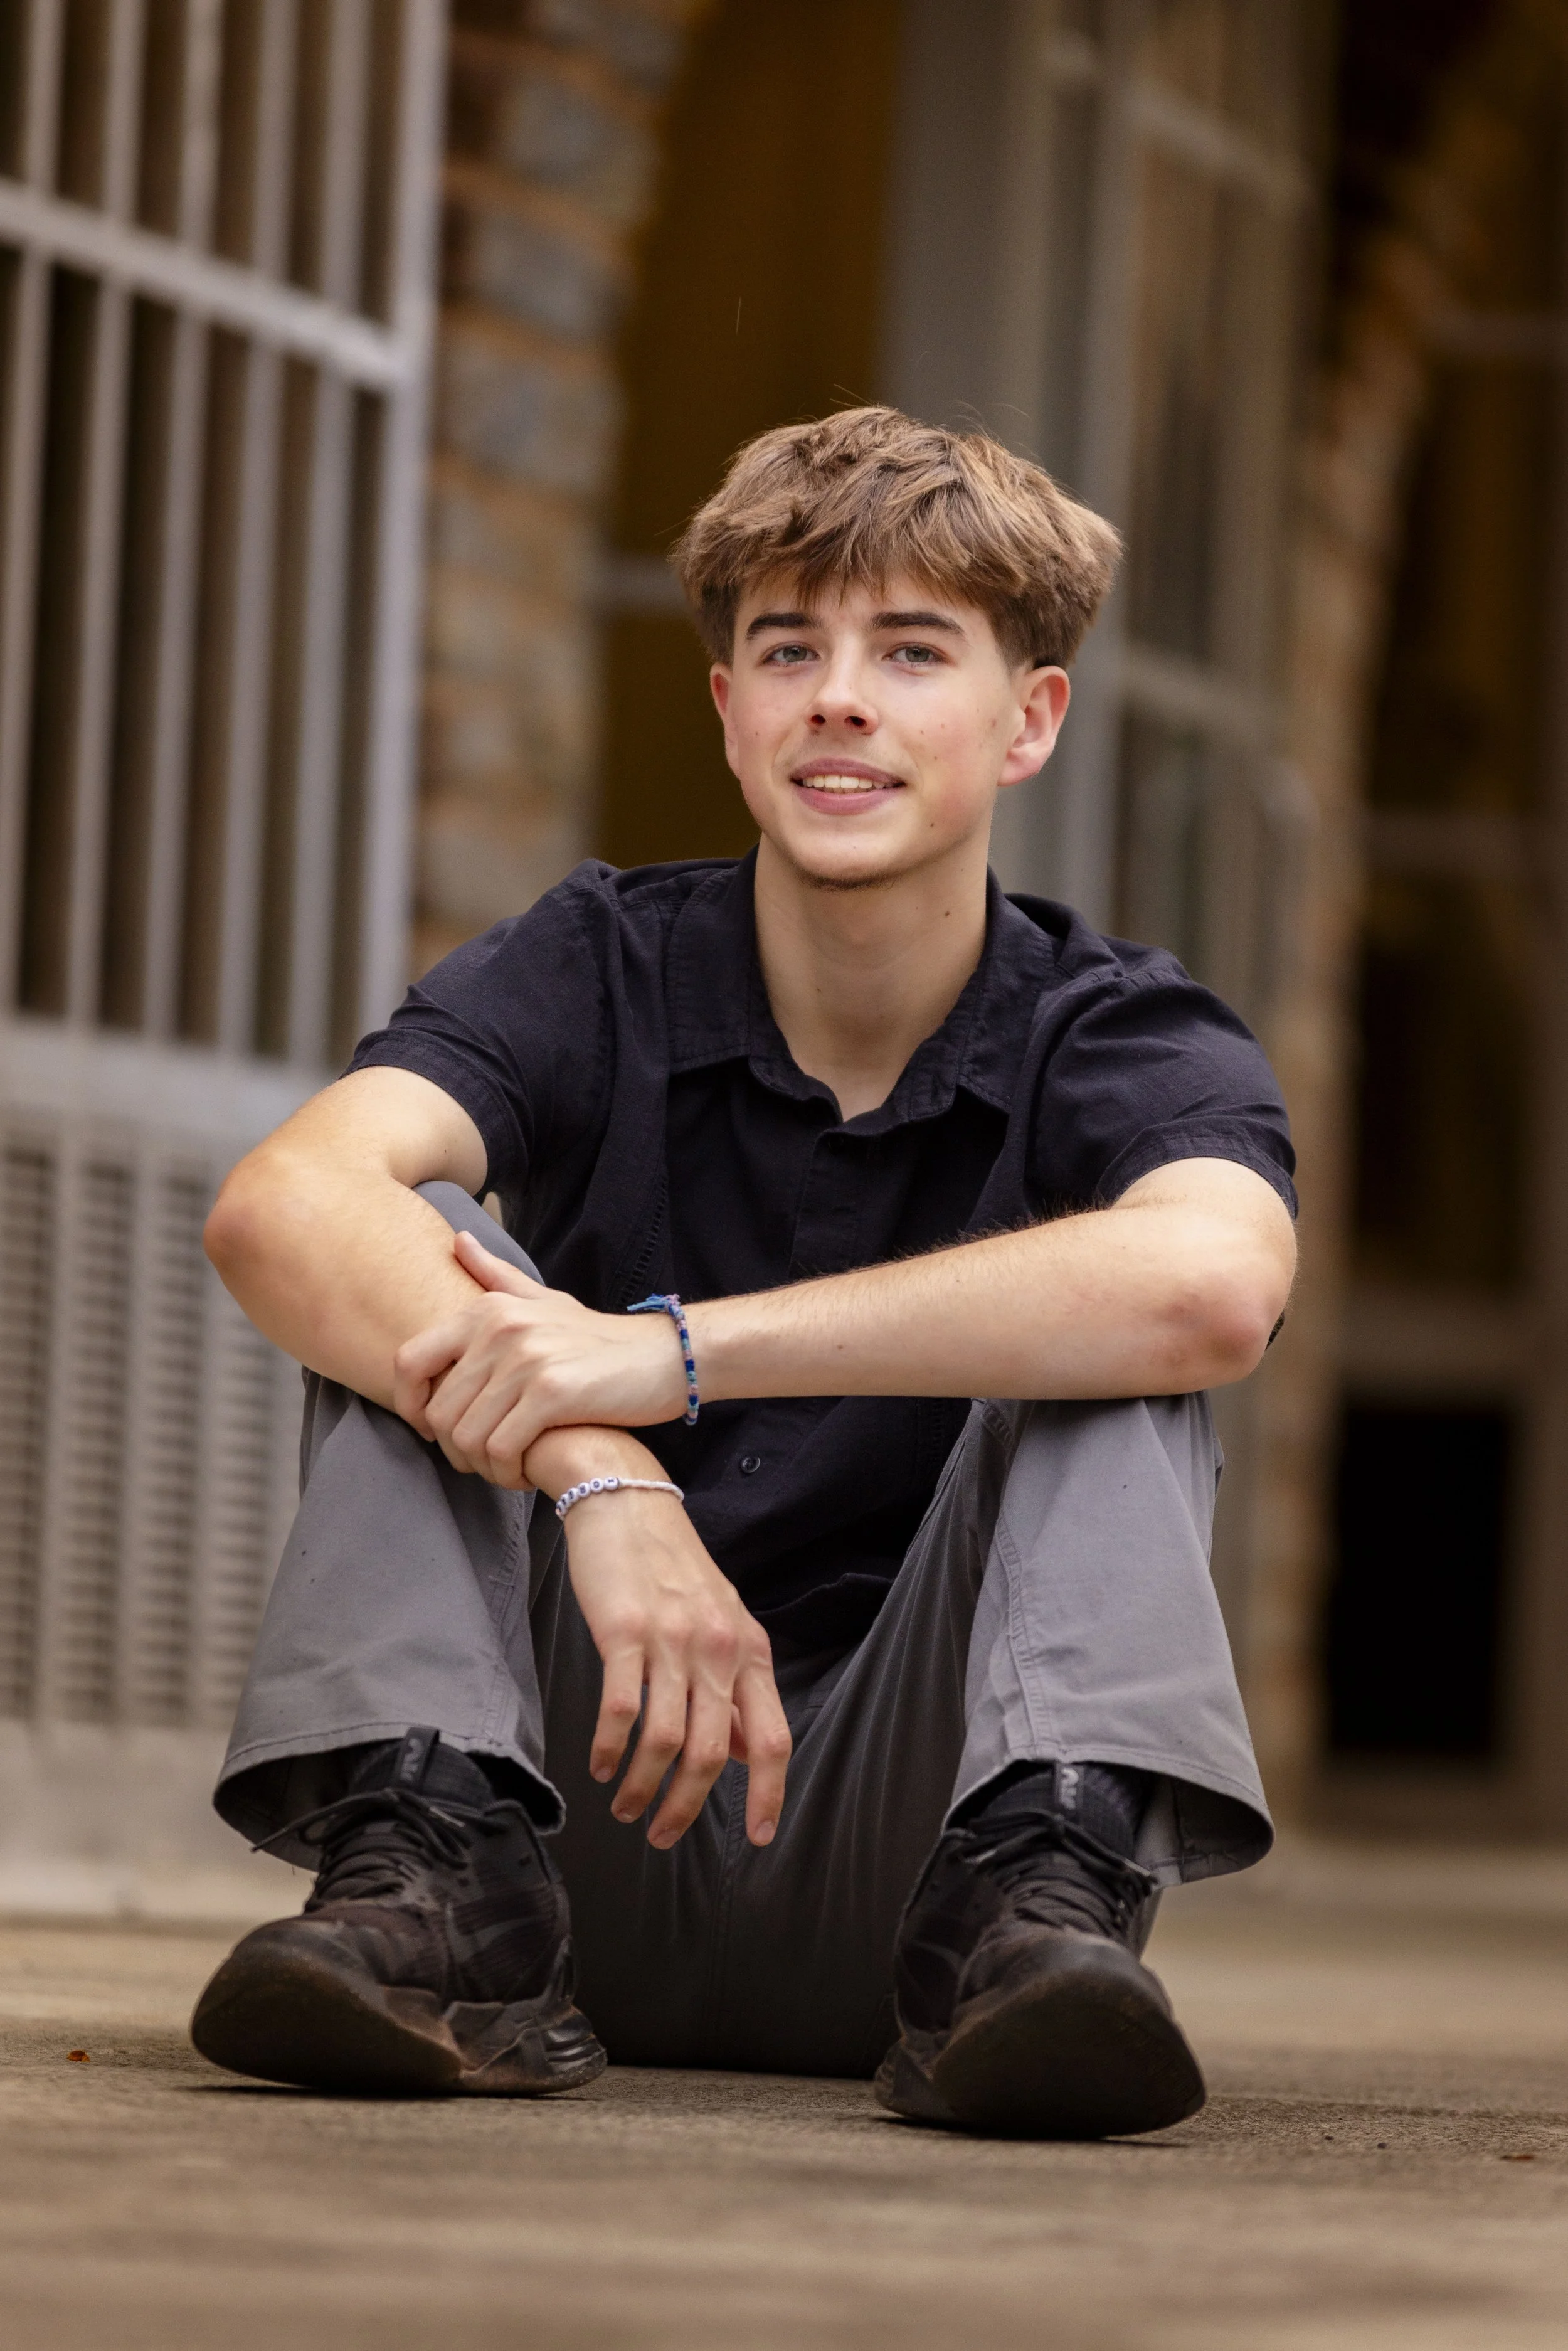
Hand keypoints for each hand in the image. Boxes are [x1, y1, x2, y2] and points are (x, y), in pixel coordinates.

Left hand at [392, 1231, 687, 1483]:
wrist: (663, 1357)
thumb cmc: (597, 1339)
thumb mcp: (543, 1299)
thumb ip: (494, 1275)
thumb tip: (456, 1241)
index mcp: (487, 1309)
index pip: (409, 1361)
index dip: (409, 1405)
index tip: (433, 1430)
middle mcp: (500, 1328)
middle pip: (439, 1412)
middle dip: (455, 1450)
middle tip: (484, 1459)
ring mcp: (526, 1359)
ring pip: (467, 1437)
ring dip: (482, 1466)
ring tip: (506, 1467)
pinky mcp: (553, 1392)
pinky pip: (502, 1448)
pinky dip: (508, 1471)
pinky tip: (527, 1471)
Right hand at [554, 1472, 790, 1848]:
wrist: (627, 1504)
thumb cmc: (671, 1568)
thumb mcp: (721, 1624)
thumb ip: (735, 1688)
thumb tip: (742, 1752)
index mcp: (750, 1650)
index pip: (771, 1737)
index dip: (770, 1793)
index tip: (760, 1836)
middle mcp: (718, 1648)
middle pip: (714, 1753)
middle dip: (687, 1807)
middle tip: (661, 1834)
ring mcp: (672, 1640)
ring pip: (667, 1740)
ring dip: (644, 1786)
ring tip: (626, 1807)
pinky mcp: (625, 1632)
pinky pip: (622, 1710)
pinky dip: (610, 1749)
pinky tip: (601, 1766)